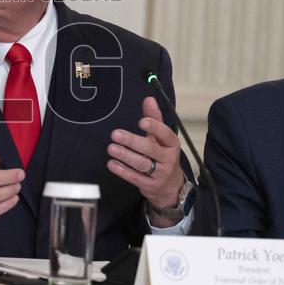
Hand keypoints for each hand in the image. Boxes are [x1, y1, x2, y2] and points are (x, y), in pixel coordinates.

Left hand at [106, 96, 185, 224]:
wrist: (170, 185)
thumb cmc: (163, 156)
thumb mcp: (161, 138)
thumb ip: (154, 118)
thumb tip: (148, 99)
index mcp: (171, 144)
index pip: (165, 134)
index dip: (154, 128)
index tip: (141, 121)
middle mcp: (168, 158)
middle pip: (150, 149)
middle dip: (132, 141)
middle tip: (115, 134)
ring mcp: (160, 173)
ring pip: (142, 163)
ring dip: (125, 156)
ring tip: (111, 148)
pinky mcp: (151, 185)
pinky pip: (136, 178)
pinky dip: (123, 171)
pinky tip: (112, 163)